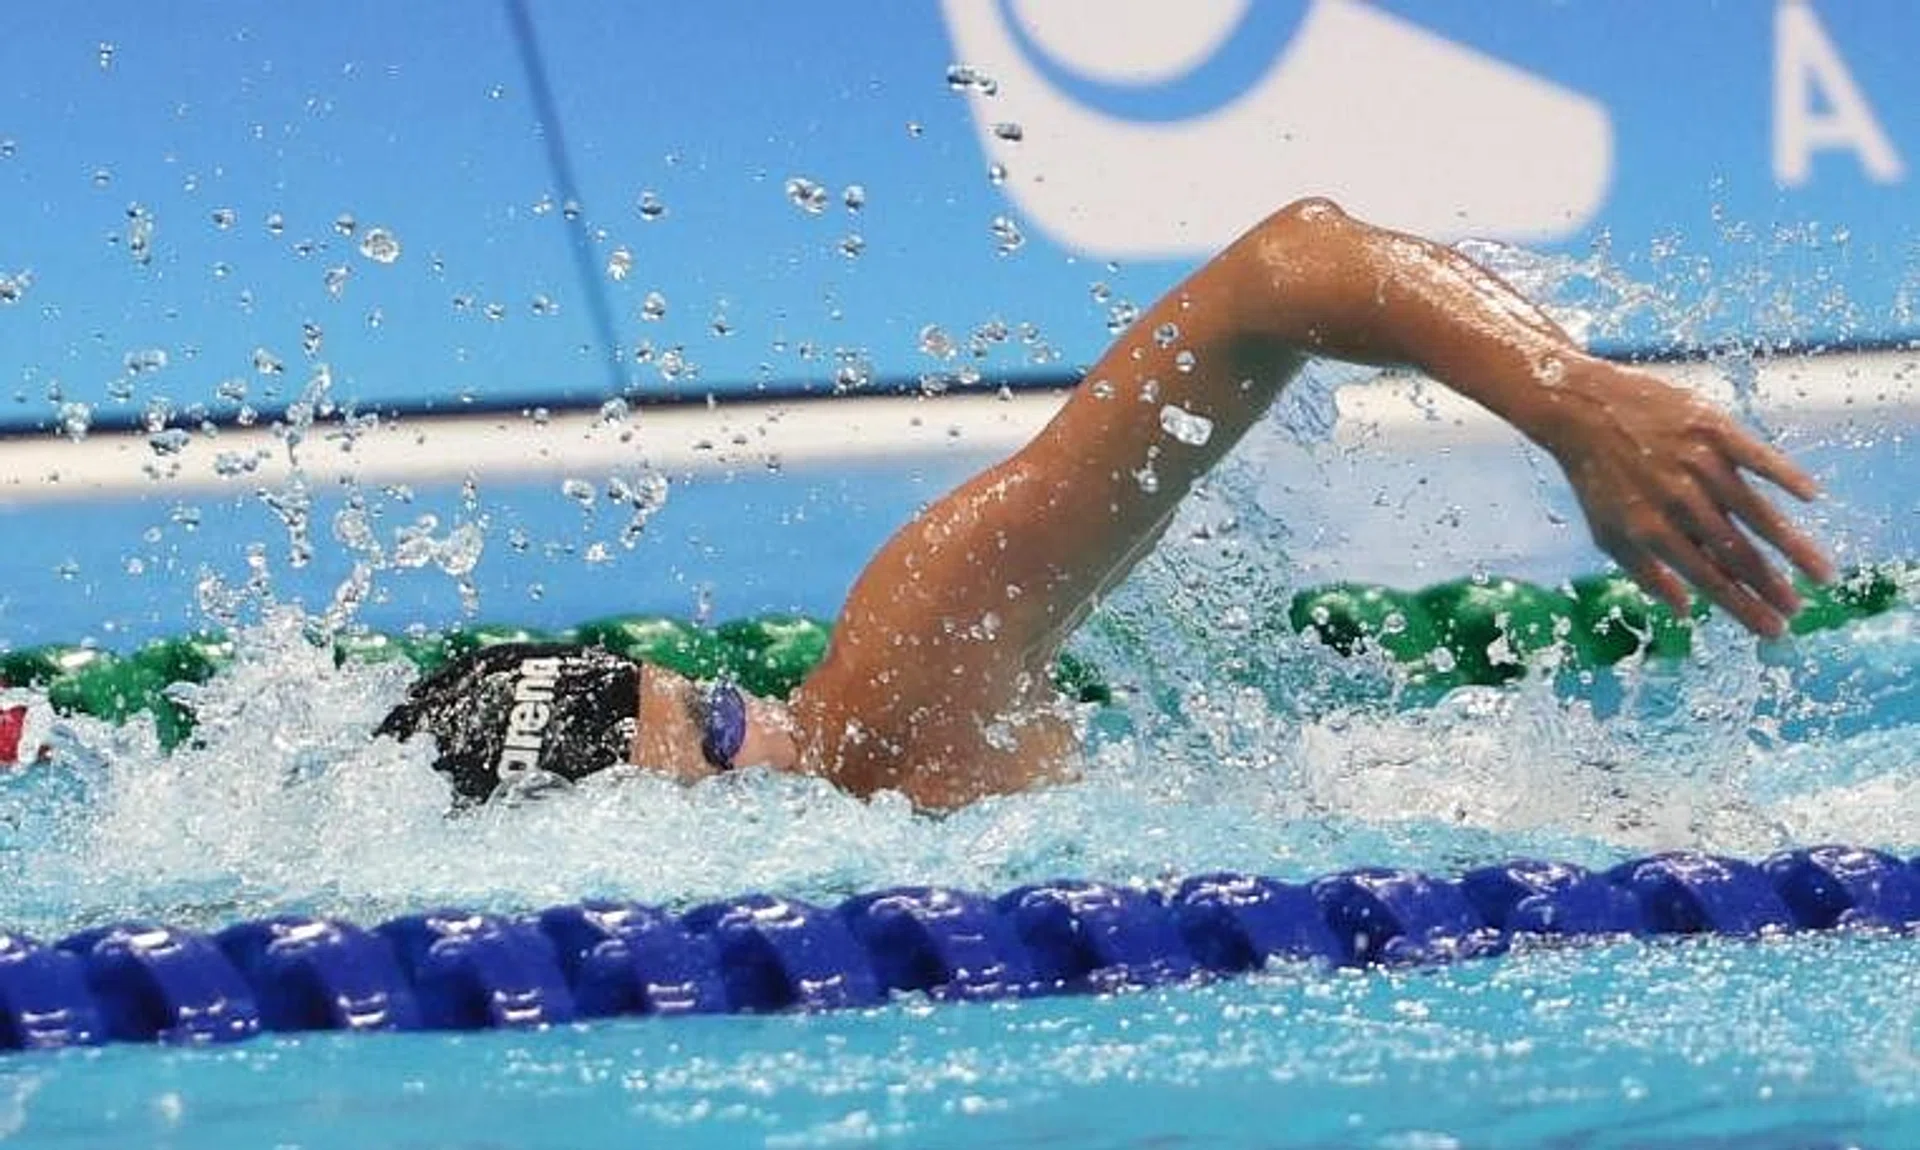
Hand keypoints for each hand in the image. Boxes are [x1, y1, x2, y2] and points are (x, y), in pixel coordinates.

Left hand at [1540, 360, 1833, 637]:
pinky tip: (1811, 497)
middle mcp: (1677, 500)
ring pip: (1755, 511)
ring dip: (1791, 546)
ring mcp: (1697, 462)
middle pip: (1736, 552)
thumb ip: (1646, 574)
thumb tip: (1686, 611)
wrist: (1582, 409)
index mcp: (1651, 529)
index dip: (1743, 607)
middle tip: (1800, 611)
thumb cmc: (1598, 478)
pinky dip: (1784, 474)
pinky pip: (1756, 455)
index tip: (1773, 630)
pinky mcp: (1711, 428)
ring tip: (1822, 574)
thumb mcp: (1609, 533)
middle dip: (1771, 586)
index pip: (1708, 579)